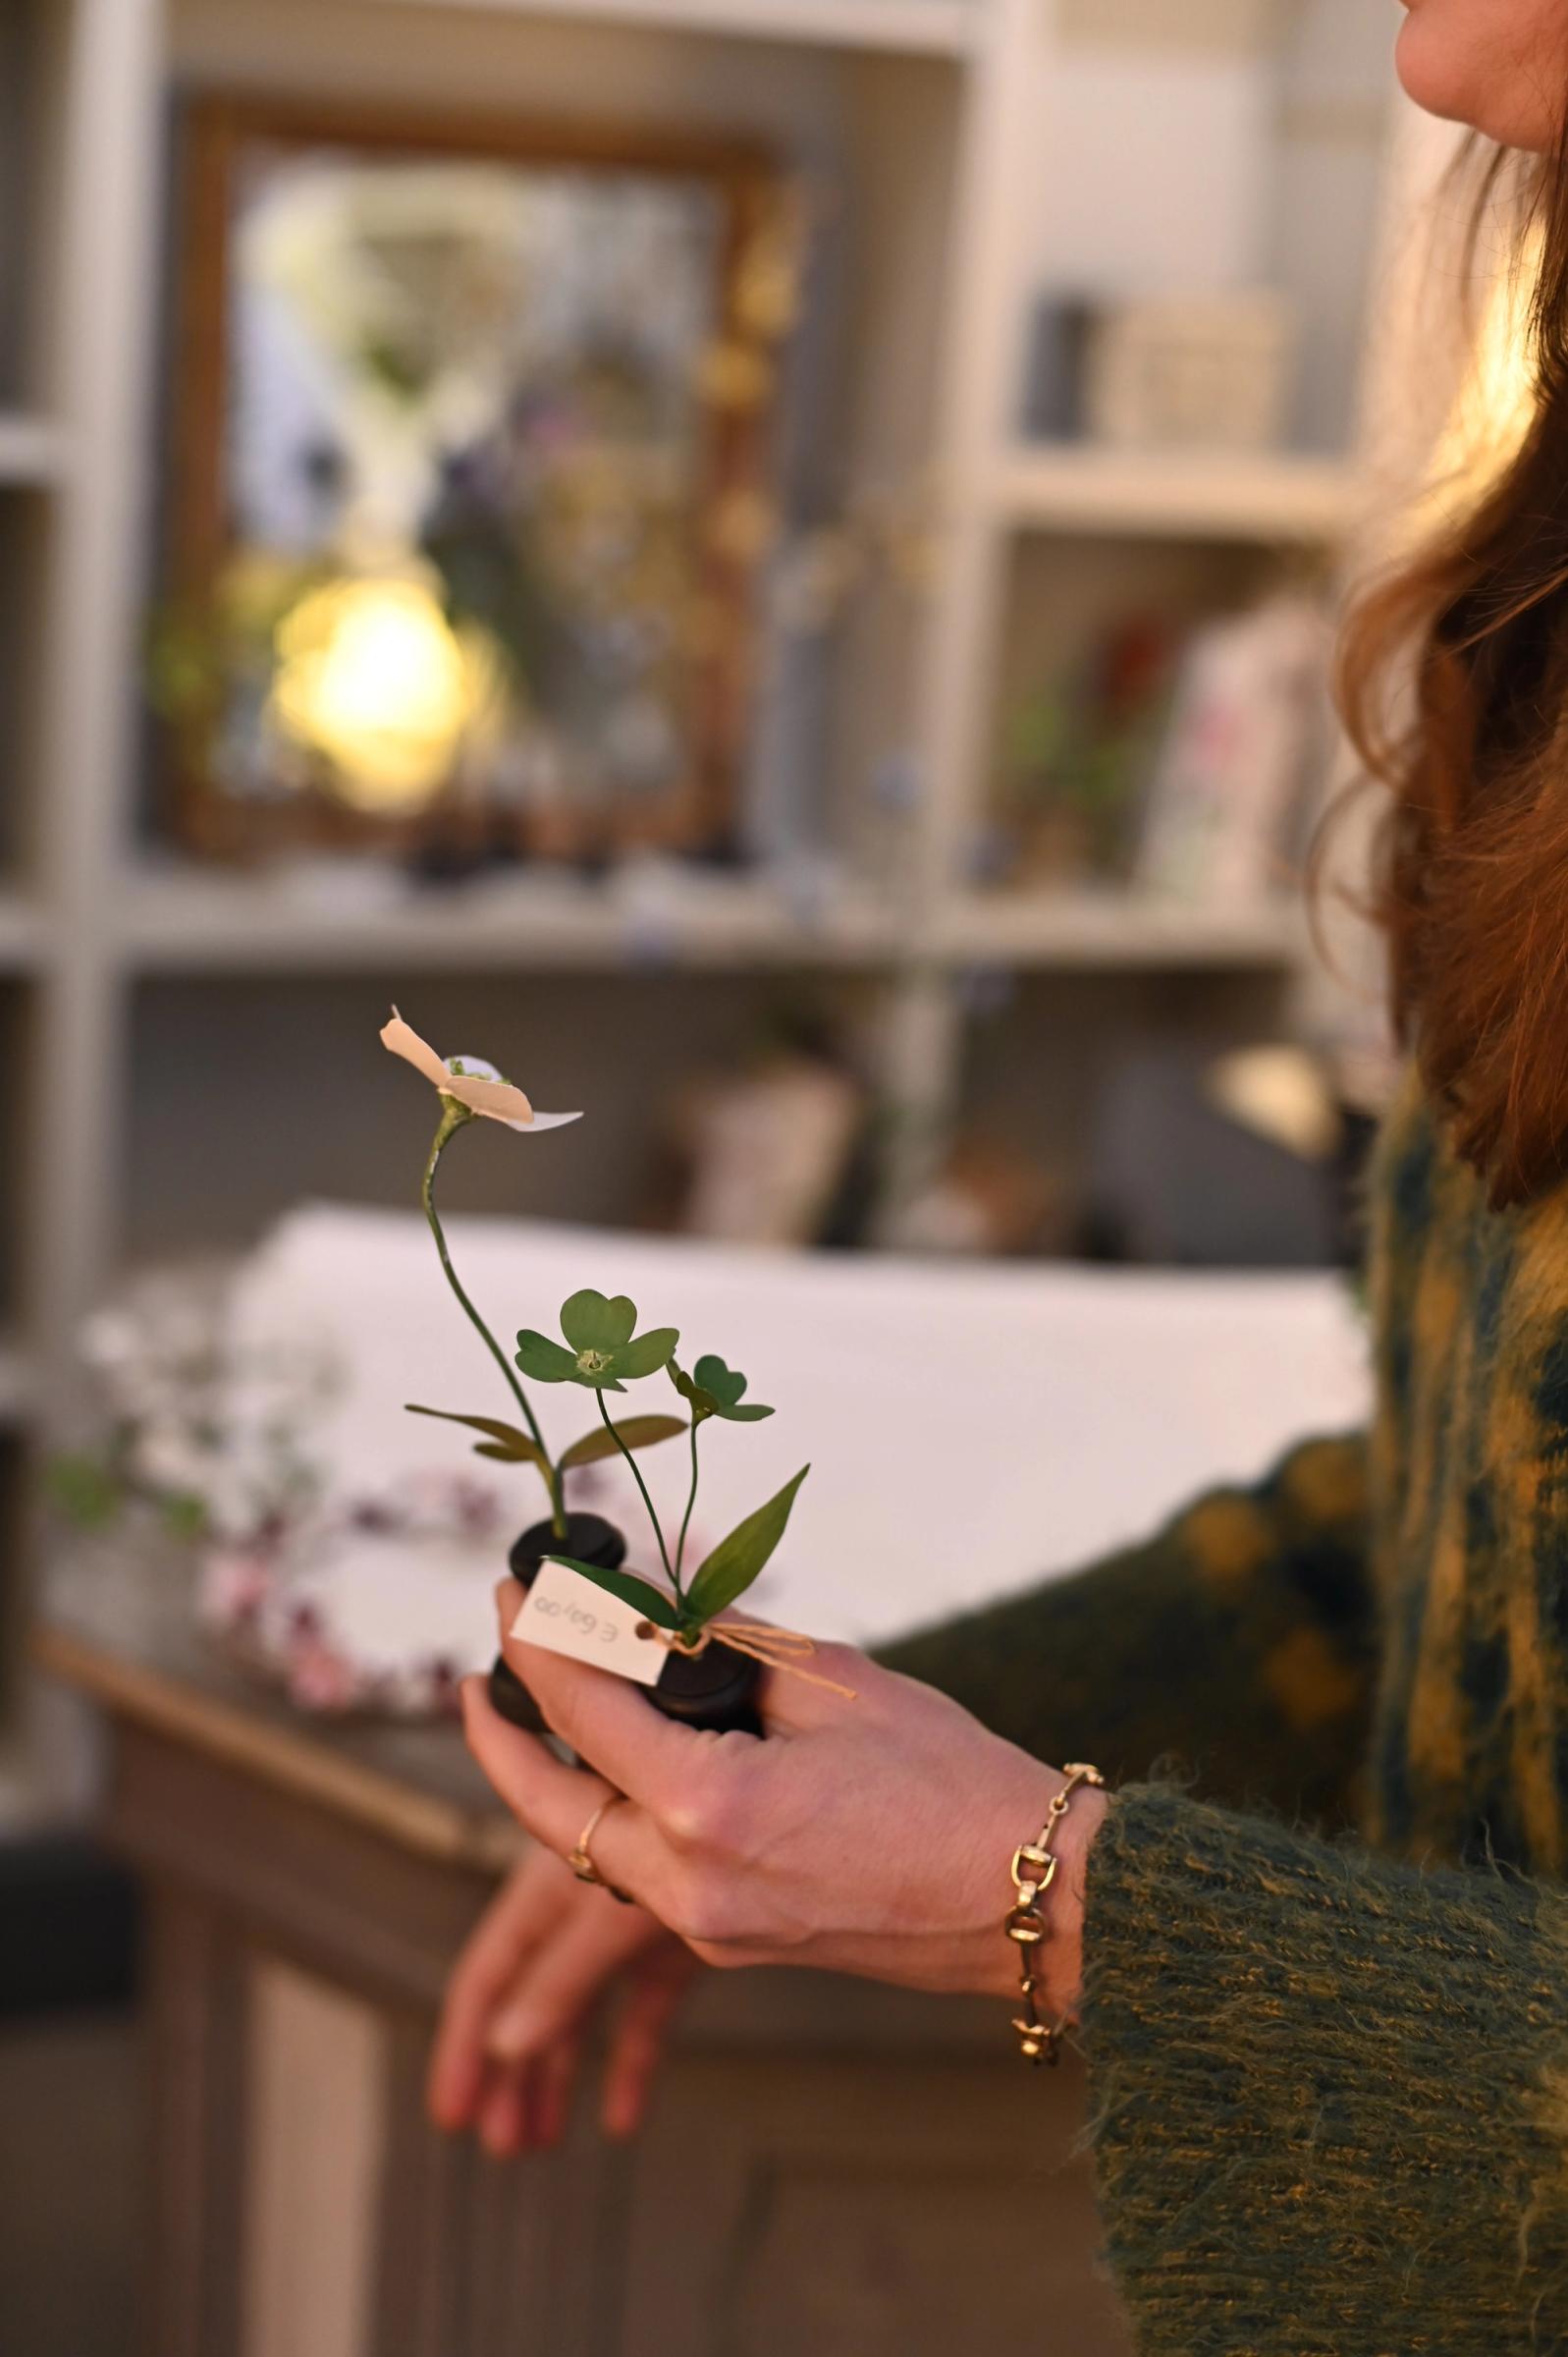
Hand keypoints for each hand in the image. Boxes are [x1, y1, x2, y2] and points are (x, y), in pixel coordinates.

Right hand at [428, 1843, 699, 2154]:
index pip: (489, 1979)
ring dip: (558, 2075)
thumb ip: (562, 1976)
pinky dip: (629, 2063)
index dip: (465, 2045)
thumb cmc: (671, 1831)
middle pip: (529, 2004)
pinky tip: (620, 2119)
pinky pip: (644, 2016)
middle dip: (509, 2075)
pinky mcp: (676, 1948)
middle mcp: (579, 1912)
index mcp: (544, 1893)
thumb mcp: (609, 1912)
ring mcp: (628, 1932)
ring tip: (540, 2142)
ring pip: (581, 2014)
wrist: (748, 1806)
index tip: (451, 2115)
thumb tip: (504, 2048)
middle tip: (502, 2146)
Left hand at [461, 1581, 1106, 2012]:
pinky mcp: (732, 1941)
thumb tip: (655, 1620)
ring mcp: (707, 1926)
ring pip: (585, 1850)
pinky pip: (639, 1872)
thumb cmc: (951, 1783)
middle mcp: (689, 1883)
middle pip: (545, 1809)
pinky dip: (612, 1811)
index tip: (511, 1591)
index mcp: (708, 1811)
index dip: (534, 1641)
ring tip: (537, 1705)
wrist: (1034, 1902)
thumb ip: (728, 1649)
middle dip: (500, 1735)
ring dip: (549, 1780)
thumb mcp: (833, 1684)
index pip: (581, 1714)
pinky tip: (621, 1759)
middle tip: (485, 1665)